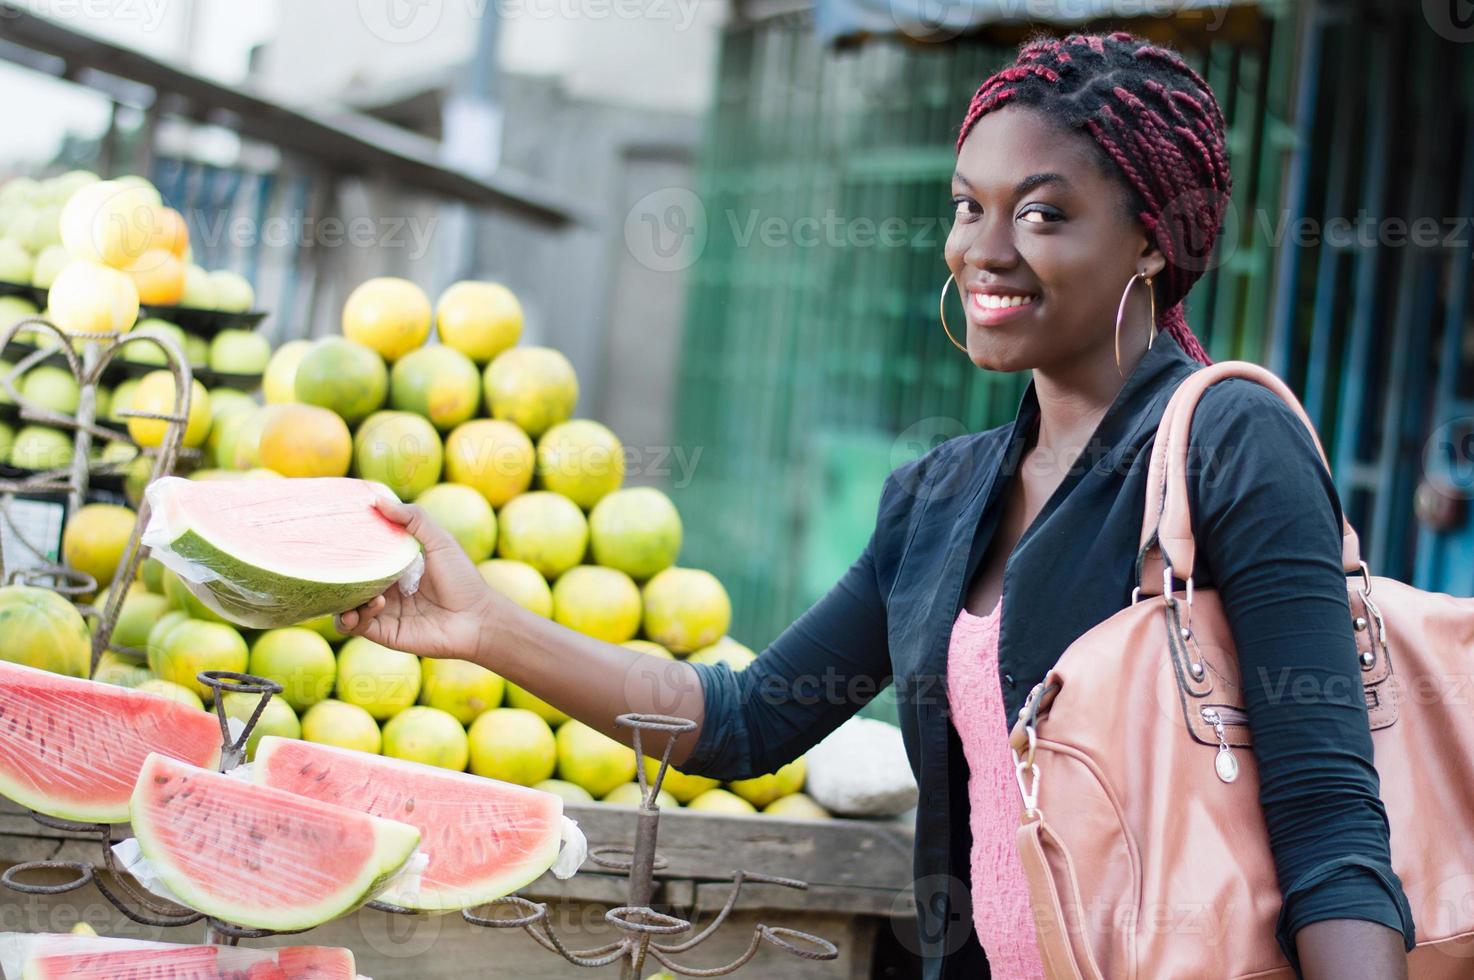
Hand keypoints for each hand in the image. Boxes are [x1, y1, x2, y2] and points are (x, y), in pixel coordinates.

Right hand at [335, 497, 496, 659]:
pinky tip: (372, 605)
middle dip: (337, 576)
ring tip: (353, 593)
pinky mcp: (385, 633)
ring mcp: (384, 612)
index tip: (334, 534)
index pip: (363, 557)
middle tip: (329, 565)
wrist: (477, 619)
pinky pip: (358, 626)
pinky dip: (355, 617)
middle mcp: (386, 590)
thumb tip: (377, 500)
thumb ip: (413, 518)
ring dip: (343, 599)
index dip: (348, 548)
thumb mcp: (439, 541)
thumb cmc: (462, 579)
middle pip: (350, 582)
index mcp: (395, 568)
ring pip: (346, 606)